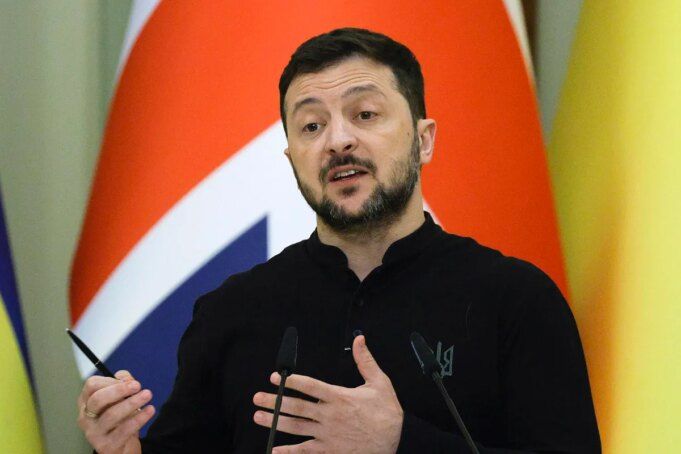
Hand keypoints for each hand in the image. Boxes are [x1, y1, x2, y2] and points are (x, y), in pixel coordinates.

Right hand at [77, 370, 154, 453]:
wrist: (122, 446)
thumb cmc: (120, 417)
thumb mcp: (120, 398)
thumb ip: (123, 383)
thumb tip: (126, 379)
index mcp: (86, 402)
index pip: (92, 385)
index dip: (110, 380)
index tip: (128, 381)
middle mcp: (85, 417)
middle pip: (97, 399)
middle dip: (119, 390)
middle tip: (138, 385)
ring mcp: (93, 433)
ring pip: (111, 415)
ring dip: (132, 403)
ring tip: (147, 395)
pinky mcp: (105, 445)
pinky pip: (123, 430)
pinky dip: (139, 419)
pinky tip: (150, 410)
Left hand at [253, 335, 403, 452]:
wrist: (397, 440)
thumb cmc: (387, 412)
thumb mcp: (380, 382)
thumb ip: (365, 360)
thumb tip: (359, 339)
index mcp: (340, 397)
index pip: (310, 386)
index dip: (291, 381)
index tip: (277, 377)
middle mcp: (330, 416)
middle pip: (297, 407)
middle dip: (275, 401)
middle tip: (257, 397)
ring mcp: (328, 435)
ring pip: (296, 427)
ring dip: (275, 422)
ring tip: (259, 417)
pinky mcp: (329, 451)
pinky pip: (305, 452)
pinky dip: (289, 452)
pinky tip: (274, 450)